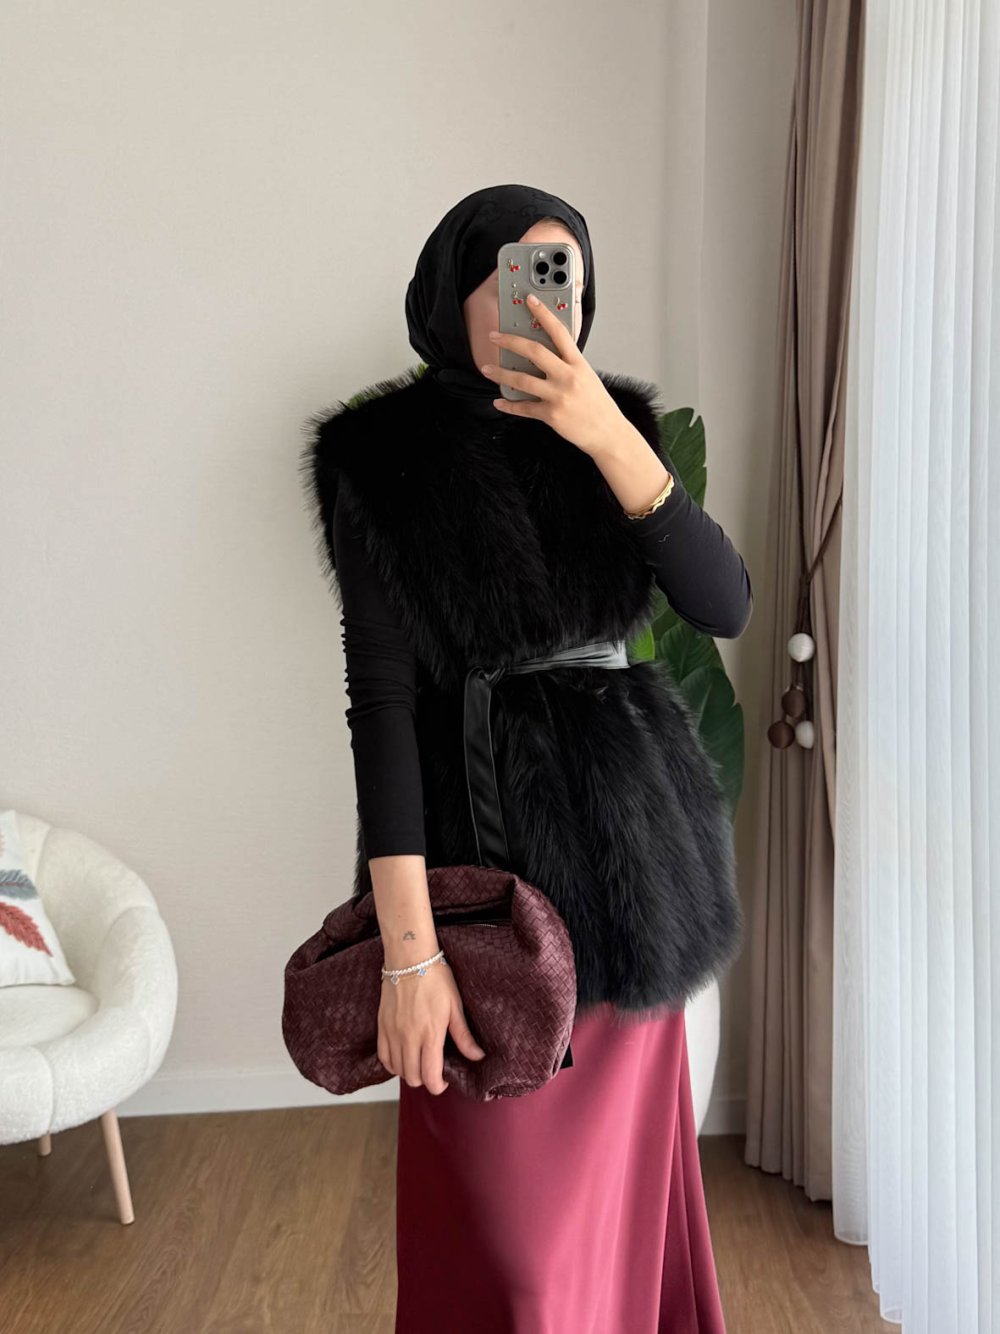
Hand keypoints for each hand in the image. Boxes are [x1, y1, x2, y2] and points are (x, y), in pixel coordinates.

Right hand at [377, 959, 485, 1095]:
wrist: (410, 959)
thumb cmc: (436, 979)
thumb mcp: (455, 1006)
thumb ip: (463, 1036)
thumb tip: (477, 1056)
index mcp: (431, 1034)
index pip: (430, 1077)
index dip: (438, 1086)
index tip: (444, 1079)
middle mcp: (409, 1038)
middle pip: (413, 1078)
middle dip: (425, 1080)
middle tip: (433, 1068)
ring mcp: (393, 1033)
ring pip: (397, 1070)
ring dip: (409, 1072)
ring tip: (419, 1061)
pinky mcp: (382, 1027)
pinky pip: (383, 1057)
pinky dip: (393, 1063)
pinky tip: (403, 1056)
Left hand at [479, 293, 626, 456]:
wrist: (608, 433)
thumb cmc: (597, 405)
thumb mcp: (587, 376)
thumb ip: (567, 364)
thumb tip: (543, 355)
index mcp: (578, 363)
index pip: (559, 332)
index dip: (543, 314)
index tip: (530, 301)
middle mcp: (568, 377)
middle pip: (534, 352)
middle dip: (510, 341)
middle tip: (494, 337)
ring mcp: (559, 396)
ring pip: (523, 380)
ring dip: (500, 373)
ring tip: (486, 369)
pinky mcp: (551, 415)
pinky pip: (524, 408)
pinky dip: (509, 405)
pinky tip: (499, 401)